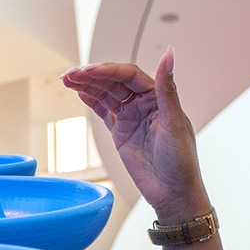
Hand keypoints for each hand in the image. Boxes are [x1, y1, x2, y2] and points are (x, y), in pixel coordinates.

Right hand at [62, 49, 208, 219]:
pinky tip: (79, 93)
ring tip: (68, 80)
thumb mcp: (174, 124)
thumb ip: (167, 89)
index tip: (90, 71)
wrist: (173, 194)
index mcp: (159, 97)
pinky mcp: (121, 132)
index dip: (109, 71)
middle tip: (71, 75)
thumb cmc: (181, 162)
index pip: (130, 75)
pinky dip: (91, 101)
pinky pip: (103, 111)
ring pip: (106, 94)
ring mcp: (131, 117)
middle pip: (114, 81)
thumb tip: (169, 55)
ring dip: (87, 86)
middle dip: (92, 76)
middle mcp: (144, 104)